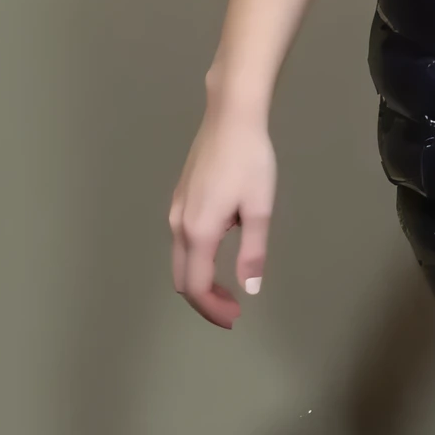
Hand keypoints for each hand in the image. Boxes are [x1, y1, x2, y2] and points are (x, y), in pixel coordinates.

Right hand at [169, 100, 276, 327]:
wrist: (230, 117)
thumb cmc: (250, 161)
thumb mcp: (260, 209)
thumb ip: (253, 253)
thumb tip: (249, 289)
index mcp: (199, 231)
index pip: (196, 286)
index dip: (213, 309)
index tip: (235, 317)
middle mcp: (179, 225)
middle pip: (181, 278)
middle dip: (204, 300)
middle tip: (233, 308)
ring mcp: (175, 210)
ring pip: (179, 260)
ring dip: (199, 279)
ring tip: (228, 286)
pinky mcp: (179, 198)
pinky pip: (181, 241)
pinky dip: (196, 259)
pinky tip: (221, 248)